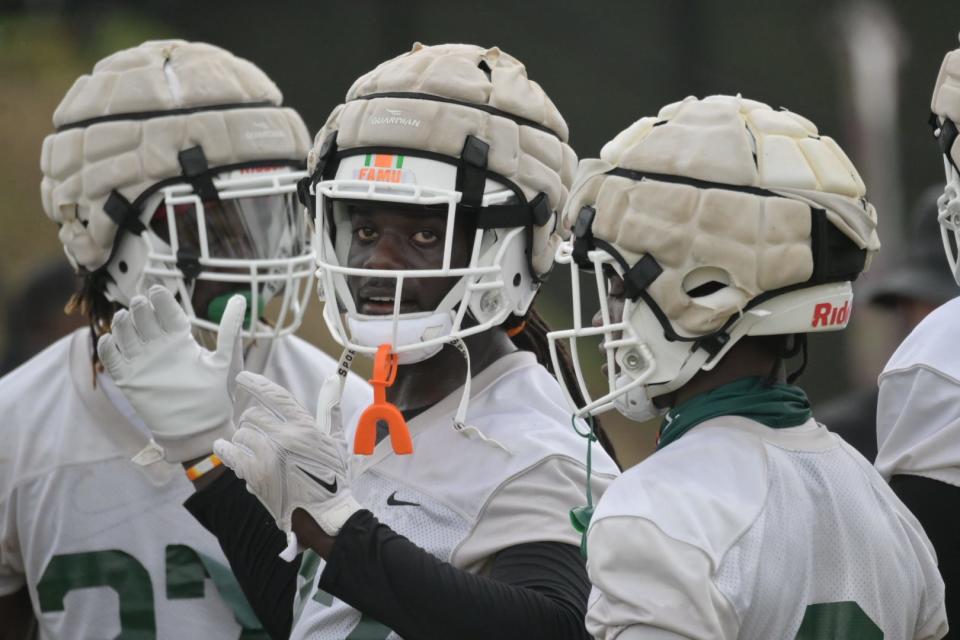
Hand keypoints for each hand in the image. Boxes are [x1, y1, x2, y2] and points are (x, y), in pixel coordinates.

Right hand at [97, 285, 244, 462]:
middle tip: (141, 303)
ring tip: (124, 318)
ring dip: (122, 325)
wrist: (201, 429)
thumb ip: (229, 329)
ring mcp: (143, 362)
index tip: (157, 290)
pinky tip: (108, 340)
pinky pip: (112, 361)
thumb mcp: (226, 360)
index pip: (168, 313)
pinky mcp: (130, 380)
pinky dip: (107, 349)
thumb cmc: (217, 395)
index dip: (161, 301)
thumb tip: (240, 298)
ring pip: (126, 336)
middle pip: (144, 320)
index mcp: (181, 338)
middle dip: (141, 309)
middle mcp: (160, 347)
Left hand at [214, 372, 360, 545]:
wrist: (323, 513)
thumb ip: (330, 409)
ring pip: (241, 434)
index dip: (256, 383)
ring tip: (252, 448)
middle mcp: (284, 438)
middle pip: (253, 415)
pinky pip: (231, 454)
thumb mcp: (336, 440)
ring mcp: (268, 457)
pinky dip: (226, 449)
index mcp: (304, 426)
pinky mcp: (254, 475)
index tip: (242, 377)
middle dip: (252, 421)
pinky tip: (223, 446)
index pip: (275, 396)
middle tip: (256, 431)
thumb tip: (331, 380)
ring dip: (244, 439)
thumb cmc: (333, 477)